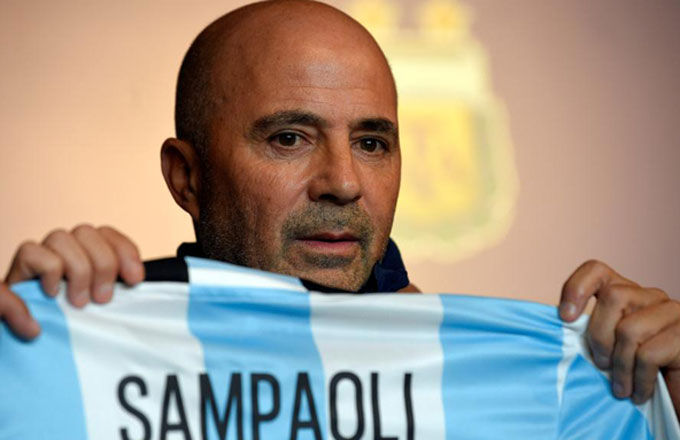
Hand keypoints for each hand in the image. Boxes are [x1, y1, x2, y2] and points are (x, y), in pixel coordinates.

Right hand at [0, 225, 143, 338]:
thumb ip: (116, 286)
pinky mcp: (24, 260)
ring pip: (63, 238)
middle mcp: (67, 244)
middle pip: (89, 233)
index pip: (109, 234)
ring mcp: (44, 249)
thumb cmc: (71, 316)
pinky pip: (38, 254)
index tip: (135, 280)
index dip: (126, 253)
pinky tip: (54, 294)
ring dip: (78, 271)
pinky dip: (50, 275)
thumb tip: (138, 282)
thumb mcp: (100, 300)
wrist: (33, 327)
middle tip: (103, 299)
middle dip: (103, 266)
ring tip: (79, 302)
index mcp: (89, 248)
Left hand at [559, 259, 679, 415]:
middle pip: (612, 297)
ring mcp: (672, 313)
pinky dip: (638, 379)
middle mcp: (651, 296)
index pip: (596, 271)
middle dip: (599, 337)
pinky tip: (639, 393)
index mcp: (627, 293)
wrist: (675, 395)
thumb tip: (557, 327)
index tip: (565, 317)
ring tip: (620, 388)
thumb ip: (591, 331)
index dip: (576, 288)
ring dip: (620, 366)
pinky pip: (648, 355)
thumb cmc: (638, 373)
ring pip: (629, 329)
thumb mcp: (609, 347)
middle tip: (601, 365)